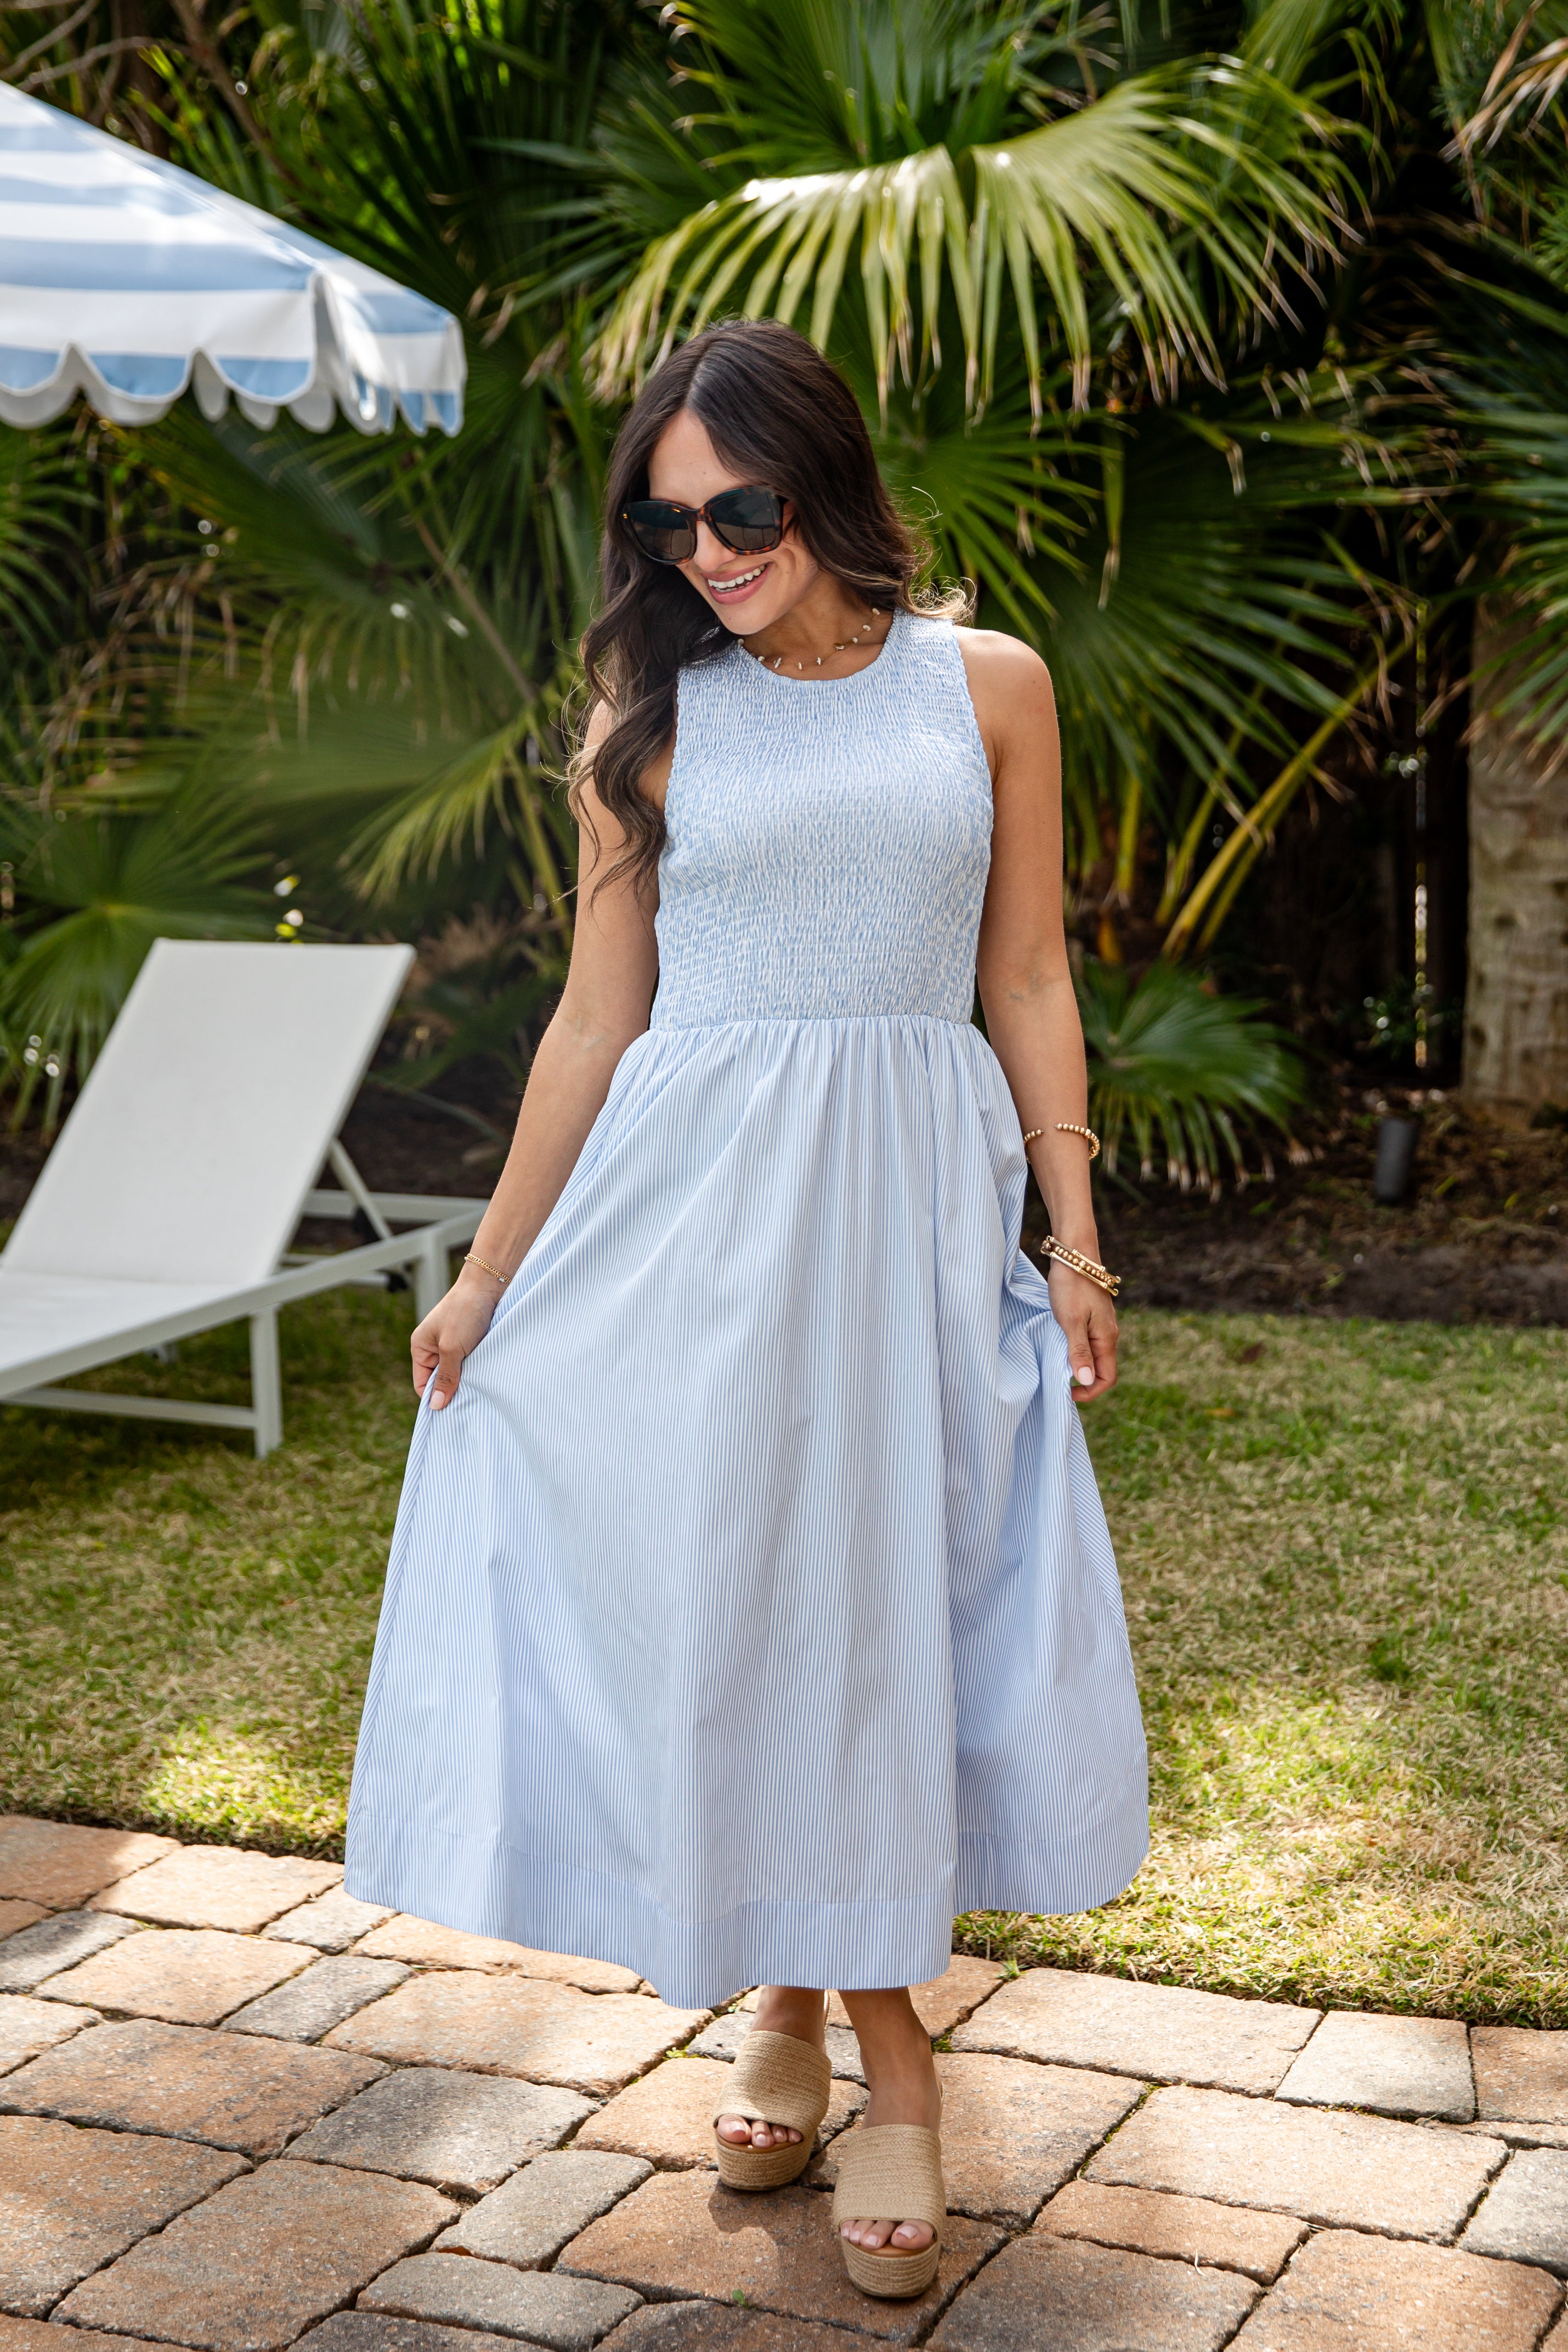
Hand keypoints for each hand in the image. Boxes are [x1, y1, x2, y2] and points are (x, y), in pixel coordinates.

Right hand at [411, 1269, 503, 1409]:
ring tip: (479, 1387)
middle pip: (440, 1380)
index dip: (434, 1397)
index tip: (451, 1411)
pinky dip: (476, 1369)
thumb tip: (435, 1406)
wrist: (489, 1284)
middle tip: (469, 1401)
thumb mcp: (453, 1348)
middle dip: (452, 1389)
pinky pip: (469, 1363)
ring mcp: (452, 1344)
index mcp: (421, 1347)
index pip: (422, 1383)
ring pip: (457, 1372)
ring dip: (467, 1379)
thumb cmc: (465, 1312)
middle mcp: (434, 1347)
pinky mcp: (469, 1342)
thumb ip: (446, 1377)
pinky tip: (486, 1375)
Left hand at [1046, 1258, 1117, 1401]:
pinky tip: (1060, 1347)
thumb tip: (1086, 1380)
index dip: (1090, 1391)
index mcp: (1107, 1338)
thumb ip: (1079, 1351)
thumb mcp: (1071, 1321)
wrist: (1074, 1254)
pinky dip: (1077, 1352)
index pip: (1107, 1377)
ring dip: (1079, 1366)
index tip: (1067, 1392)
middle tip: (1059, 1382)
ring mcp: (1101, 1325)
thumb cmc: (1071, 1286)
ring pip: (1095, 1356)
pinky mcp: (1092, 1317)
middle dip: (1084, 1381)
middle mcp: (1108, 1334)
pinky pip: (1089, 1343)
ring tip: (1057, 1366)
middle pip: (1102, 1369)